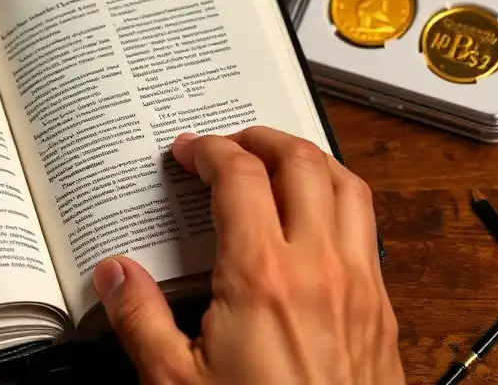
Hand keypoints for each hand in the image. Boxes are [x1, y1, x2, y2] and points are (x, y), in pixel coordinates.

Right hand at [92, 126, 404, 384]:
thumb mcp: (175, 383)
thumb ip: (139, 319)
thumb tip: (114, 273)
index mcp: (261, 277)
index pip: (240, 175)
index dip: (208, 149)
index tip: (188, 152)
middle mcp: (319, 268)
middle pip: (302, 162)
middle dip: (261, 138)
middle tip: (231, 143)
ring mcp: (360, 285)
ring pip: (348, 186)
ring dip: (309, 159)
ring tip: (276, 162)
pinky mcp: (383, 310)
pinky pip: (367, 228)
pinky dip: (340, 200)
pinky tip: (315, 221)